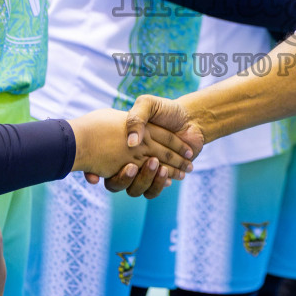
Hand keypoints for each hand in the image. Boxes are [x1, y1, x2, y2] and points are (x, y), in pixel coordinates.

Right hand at [70, 107, 194, 196]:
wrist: (190, 119)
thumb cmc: (167, 110)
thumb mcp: (147, 104)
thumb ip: (136, 117)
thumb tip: (131, 142)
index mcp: (124, 143)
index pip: (107, 159)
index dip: (105, 165)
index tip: (117, 159)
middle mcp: (131, 158)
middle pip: (119, 178)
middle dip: (125, 176)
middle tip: (132, 166)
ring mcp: (145, 169)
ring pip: (135, 188)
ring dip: (145, 180)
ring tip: (158, 168)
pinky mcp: (159, 177)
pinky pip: (152, 190)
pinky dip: (158, 184)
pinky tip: (166, 176)